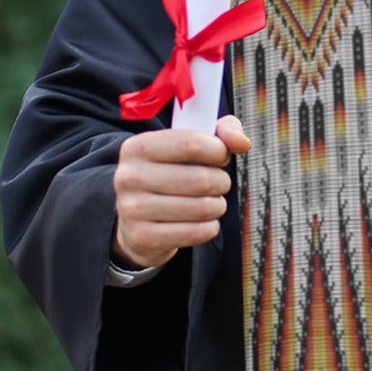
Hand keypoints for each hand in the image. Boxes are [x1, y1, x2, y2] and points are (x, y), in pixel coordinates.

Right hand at [111, 114, 250, 269]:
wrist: (137, 219)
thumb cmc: (171, 174)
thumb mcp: (190, 145)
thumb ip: (221, 133)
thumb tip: (242, 142)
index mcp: (138, 147)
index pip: (191, 143)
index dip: (218, 151)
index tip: (221, 156)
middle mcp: (129, 176)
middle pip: (201, 179)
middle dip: (221, 182)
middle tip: (218, 183)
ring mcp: (132, 209)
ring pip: (202, 208)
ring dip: (217, 206)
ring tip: (211, 203)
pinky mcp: (142, 237)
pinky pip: (195, 232)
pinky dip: (209, 228)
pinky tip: (203, 222)